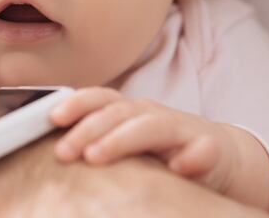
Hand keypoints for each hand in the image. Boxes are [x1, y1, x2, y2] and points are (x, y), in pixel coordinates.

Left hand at [50, 87, 245, 195]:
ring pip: (153, 127)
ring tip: (96, 156)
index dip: (76, 104)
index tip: (51, 117)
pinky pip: (203, 150)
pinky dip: (191, 157)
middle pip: (119, 113)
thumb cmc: (161, 150)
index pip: (101, 99)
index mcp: (130, 112)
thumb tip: (49, 149)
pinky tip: (177, 168)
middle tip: (63, 151)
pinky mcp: (210, 150)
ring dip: (123, 139)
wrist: (218, 154)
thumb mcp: (126, 142)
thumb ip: (94, 142)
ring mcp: (182, 130)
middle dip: (88, 129)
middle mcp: (153, 115)